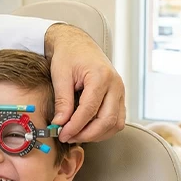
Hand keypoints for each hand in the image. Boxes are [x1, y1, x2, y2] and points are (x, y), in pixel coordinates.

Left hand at [44, 23, 125, 142]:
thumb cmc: (68, 55)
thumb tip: (59, 124)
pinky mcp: (119, 97)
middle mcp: (116, 85)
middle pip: (108, 120)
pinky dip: (103, 129)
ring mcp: (120, 91)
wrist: (78, 43)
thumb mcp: (60, 75)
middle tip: (68, 137)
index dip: (75, 126)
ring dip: (97, 134)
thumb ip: (62, 101)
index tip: (61, 134)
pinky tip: (86, 129)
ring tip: (75, 135)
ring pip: (116, 124)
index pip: (90, 110)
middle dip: (87, 134)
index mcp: (101, 77)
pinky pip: (117, 119)